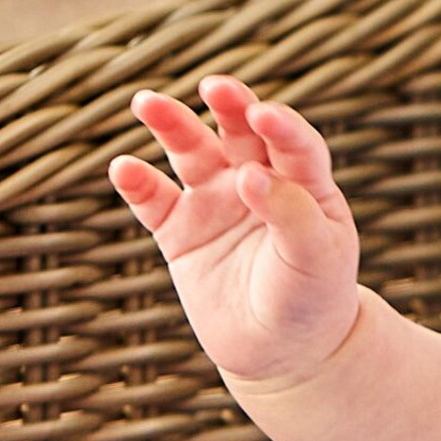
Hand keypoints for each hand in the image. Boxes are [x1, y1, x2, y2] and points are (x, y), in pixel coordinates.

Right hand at [109, 75, 362, 387]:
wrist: (282, 352)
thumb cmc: (312, 299)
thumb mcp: (316, 259)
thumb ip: (290, 213)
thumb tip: (250, 174)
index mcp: (303, 182)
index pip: (292, 141)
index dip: (279, 124)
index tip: (263, 115)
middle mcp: (257, 180)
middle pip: (239, 130)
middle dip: (227, 105)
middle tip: (214, 87)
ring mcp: (215, 202)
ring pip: (190, 152)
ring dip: (169, 124)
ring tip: (145, 103)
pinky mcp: (179, 231)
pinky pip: (153, 200)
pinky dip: (137, 183)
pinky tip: (123, 168)